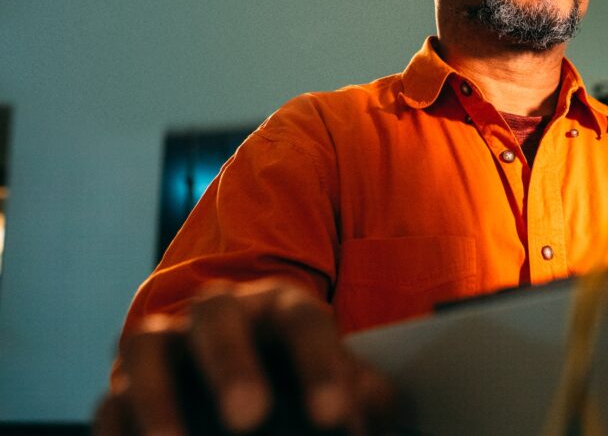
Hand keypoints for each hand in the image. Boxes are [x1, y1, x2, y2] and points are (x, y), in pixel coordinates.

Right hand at [95, 280, 397, 434]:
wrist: (251, 400)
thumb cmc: (305, 389)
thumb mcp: (340, 390)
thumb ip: (362, 398)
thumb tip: (374, 410)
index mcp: (281, 308)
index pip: (302, 323)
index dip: (318, 367)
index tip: (335, 419)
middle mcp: (218, 316)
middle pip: (216, 316)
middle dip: (231, 364)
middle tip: (251, 418)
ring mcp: (164, 348)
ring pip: (145, 347)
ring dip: (158, 399)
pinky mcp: (123, 392)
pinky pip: (110, 404)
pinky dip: (120, 430)